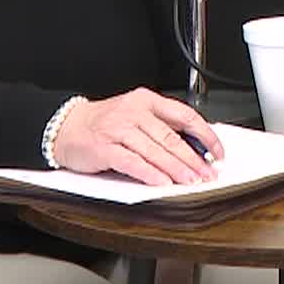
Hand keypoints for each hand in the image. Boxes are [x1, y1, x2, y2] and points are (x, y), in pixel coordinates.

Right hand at [51, 87, 221, 184]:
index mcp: (146, 101)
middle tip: (208, 173)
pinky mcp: (104, 148)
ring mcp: (118, 129)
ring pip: (155, 150)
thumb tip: (194, 148)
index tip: (218, 151)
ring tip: (191, 181)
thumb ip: (160, 127)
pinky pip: (132, 162)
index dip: (205, 135)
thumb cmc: (103, 124)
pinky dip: (149, 173)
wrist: (65, 126)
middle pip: (171, 137)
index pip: (184, 115)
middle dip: (193, 159)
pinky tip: (162, 183)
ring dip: (176, 169)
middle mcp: (133, 112)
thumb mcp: (135, 115)